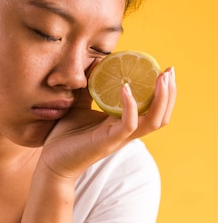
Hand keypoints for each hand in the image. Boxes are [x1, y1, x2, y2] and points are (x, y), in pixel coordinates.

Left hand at [39, 67, 175, 180]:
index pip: (152, 109)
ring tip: (161, 78)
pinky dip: (130, 106)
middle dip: (169, 92)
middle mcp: (126, 131)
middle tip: (169, 71)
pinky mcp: (108, 141)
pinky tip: (126, 88)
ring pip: (153, 121)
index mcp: (122, 123)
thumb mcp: (79, 104)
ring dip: (161, 99)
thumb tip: (95, 60)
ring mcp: (119, 138)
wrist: (52, 162)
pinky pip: (128, 124)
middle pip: (160, 115)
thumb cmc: (65, 136)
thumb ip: (89, 86)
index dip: (163, 92)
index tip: (165, 70)